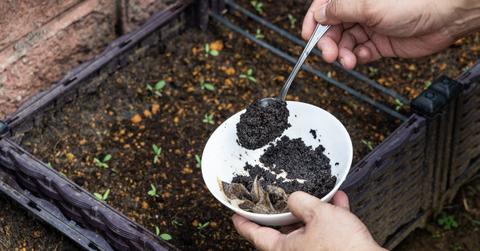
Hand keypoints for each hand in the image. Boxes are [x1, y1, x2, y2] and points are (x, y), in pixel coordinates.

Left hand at [232, 191, 385, 250]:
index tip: (236, 215)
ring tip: (319, 193)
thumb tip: (293, 198)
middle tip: (280, 195)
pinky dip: (331, 216)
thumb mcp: (318, 215)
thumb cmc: (343, 248)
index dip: (244, 222)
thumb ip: (301, 202)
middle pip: (283, 229)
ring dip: (314, 209)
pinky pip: (326, 231)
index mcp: (284, 249)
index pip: (256, 235)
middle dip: (286, 209)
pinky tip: (339, 202)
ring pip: (308, 228)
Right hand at [302, 0, 479, 68]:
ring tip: (347, 60)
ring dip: (342, 54)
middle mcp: (360, 10)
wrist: (445, 17)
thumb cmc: (414, 2)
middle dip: (328, 42)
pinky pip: (360, 53)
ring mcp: (370, 26)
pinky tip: (361, 58)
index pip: (324, 7)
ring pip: (345, 43)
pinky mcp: (380, 43)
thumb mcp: (368, 5)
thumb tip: (319, 15)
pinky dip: (358, 58)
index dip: (313, 21)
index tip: (306, 36)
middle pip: (332, 28)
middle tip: (329, 54)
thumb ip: (339, 10)